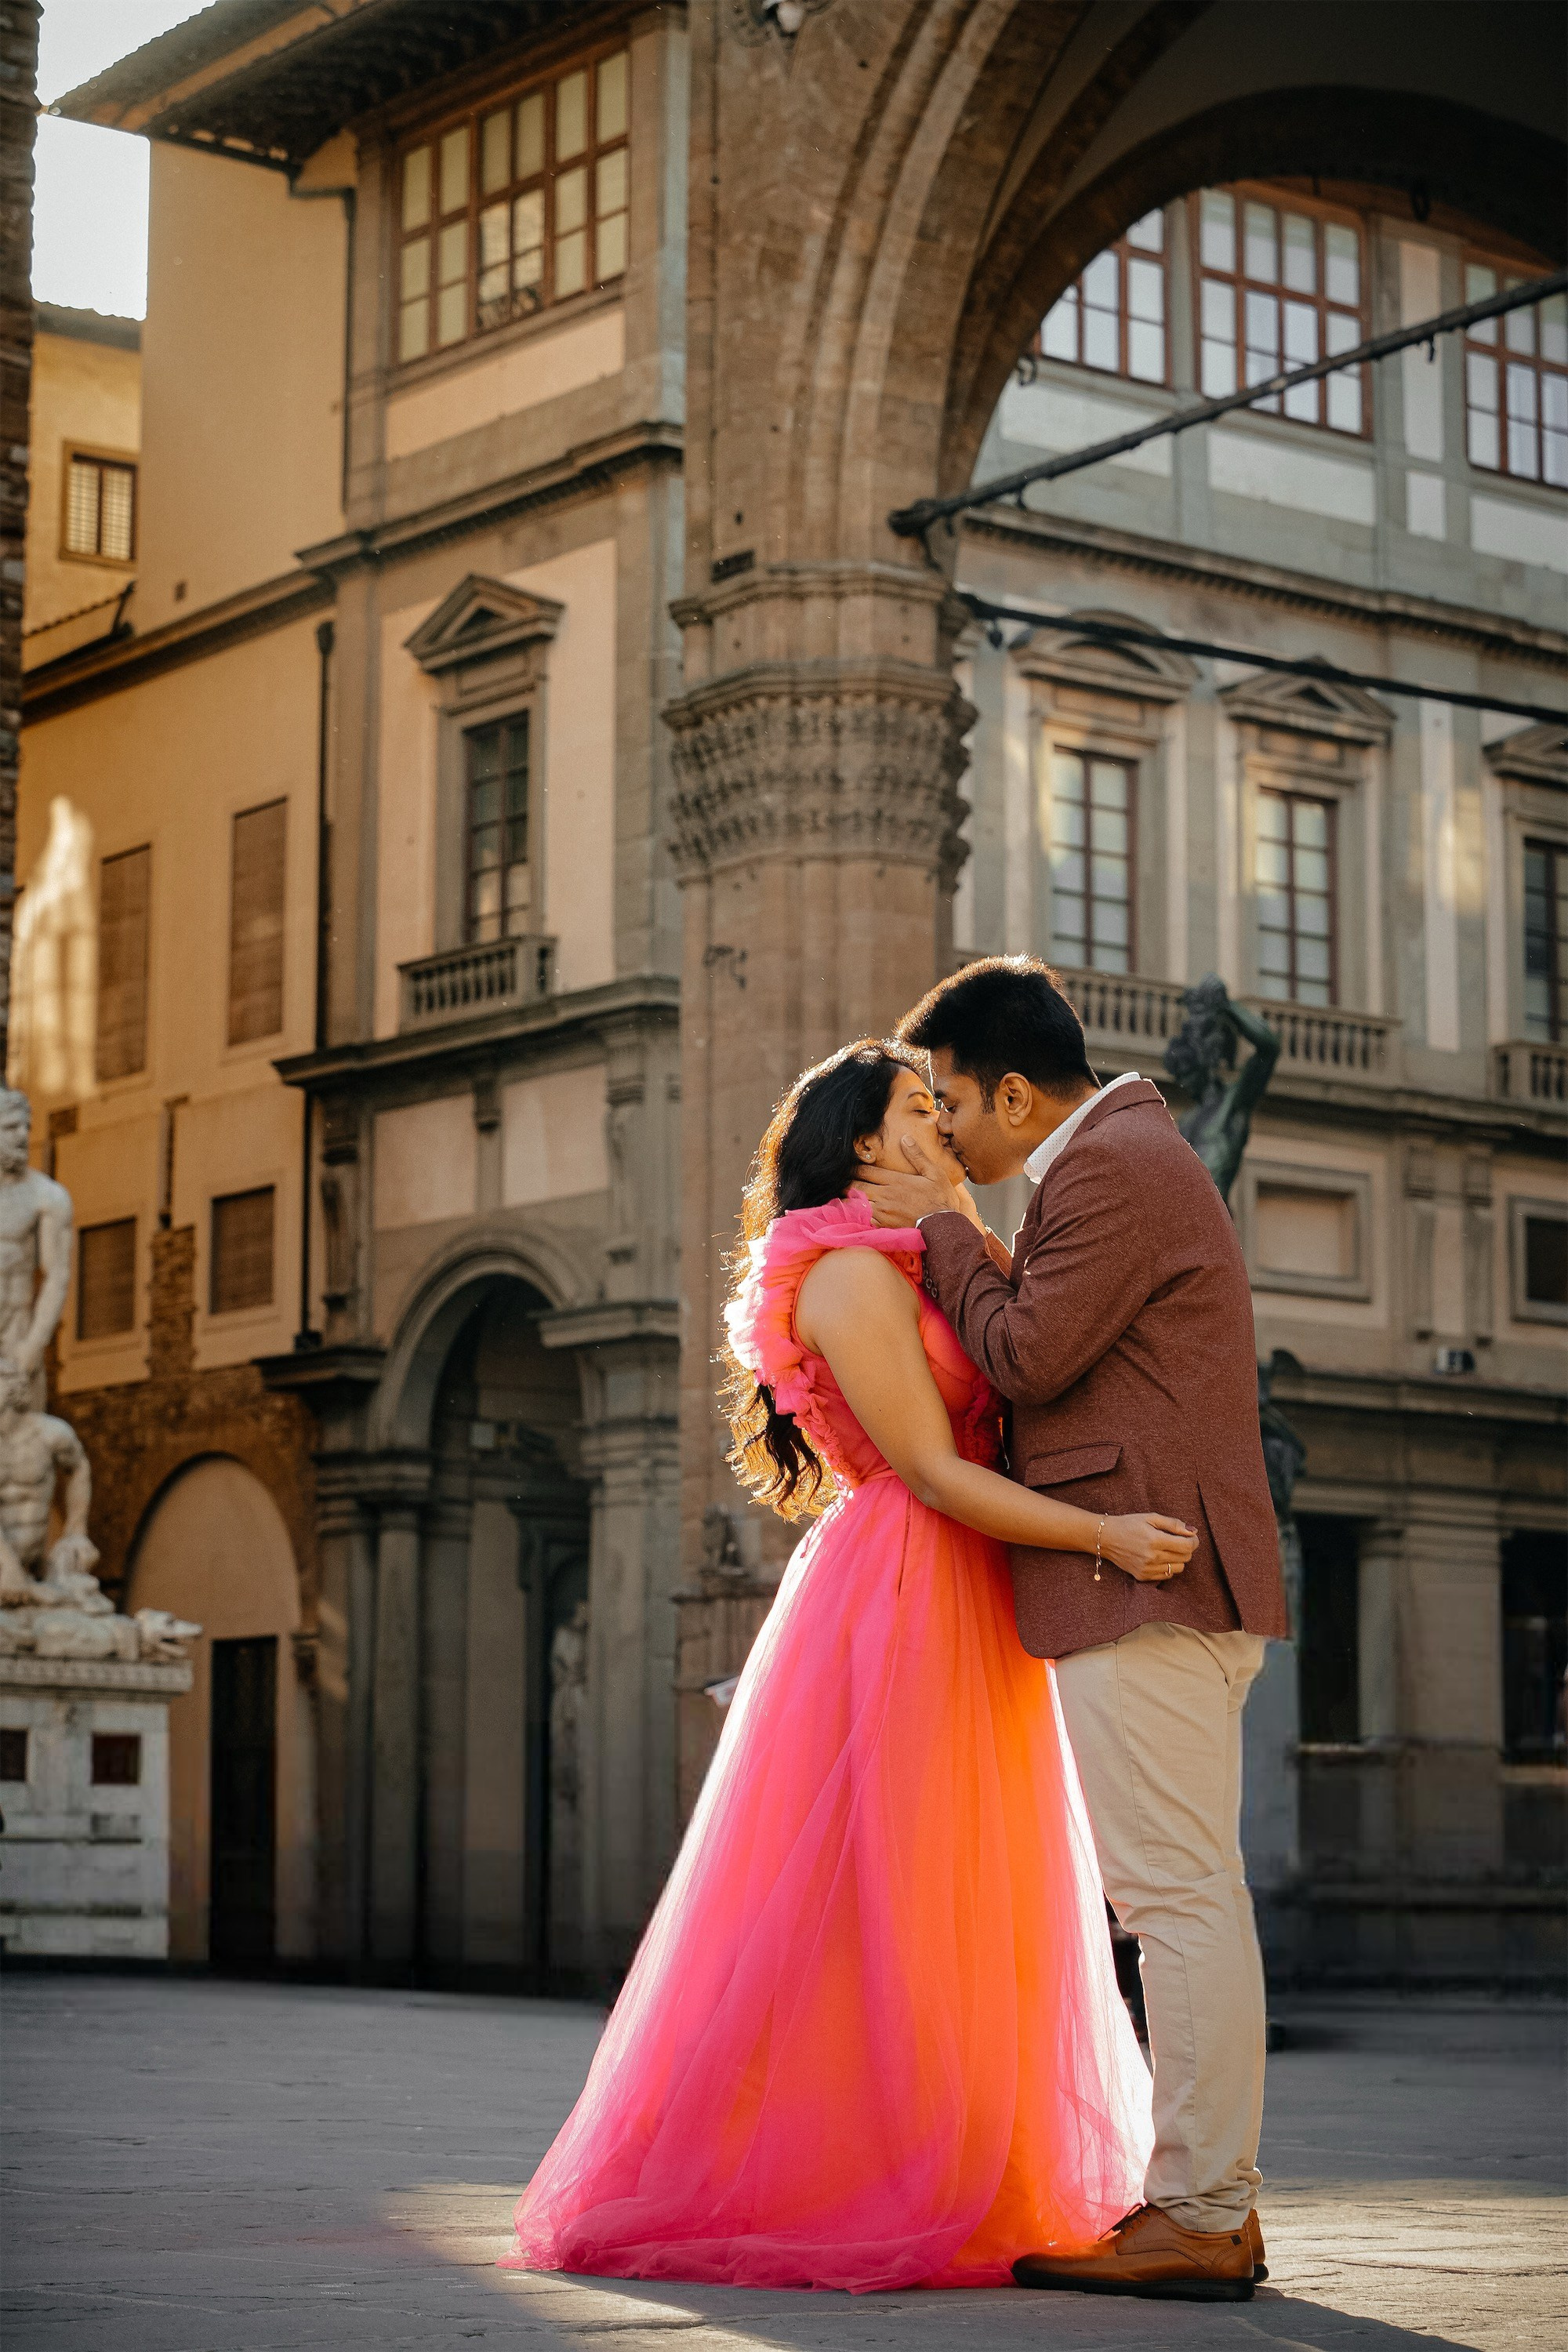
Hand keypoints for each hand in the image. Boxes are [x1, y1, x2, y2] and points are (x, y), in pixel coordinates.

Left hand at [854, 1135, 983, 1231]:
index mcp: (896, 1181)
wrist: (943, 1227)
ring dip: (851, 1198)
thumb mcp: (934, 1173)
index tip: (849, 1165)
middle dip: (849, 1182)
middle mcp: (886, 1195)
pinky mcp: (884, 1225)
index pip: (867, 1171)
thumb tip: (905, 1138)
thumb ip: (917, 1156)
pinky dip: (858, 1214)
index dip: (855, 1167)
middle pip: (858, 1186)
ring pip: (858, 1203)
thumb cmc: (941, 1199)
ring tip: (846, 1195)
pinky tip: (857, 1211)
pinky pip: (864, 1218)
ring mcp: (883, 1212)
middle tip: (842, 1180)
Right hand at [1102, 1514, 1197, 1581]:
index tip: (1191, 1536)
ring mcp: (1147, 1569)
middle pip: (1185, 1558)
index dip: (1194, 1540)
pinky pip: (1166, 1575)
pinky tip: (1159, 1557)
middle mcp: (1152, 1557)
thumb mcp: (1151, 1517)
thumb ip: (1173, 1524)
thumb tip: (1193, 1531)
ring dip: (1178, 1559)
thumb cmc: (1128, 1524)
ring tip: (1168, 1549)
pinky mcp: (1143, 1576)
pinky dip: (1167, 1566)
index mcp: (1155, 1540)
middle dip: (1186, 1548)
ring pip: (1178, 1568)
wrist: (1105, 1538)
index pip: (1187, 1546)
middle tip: (1178, 1540)